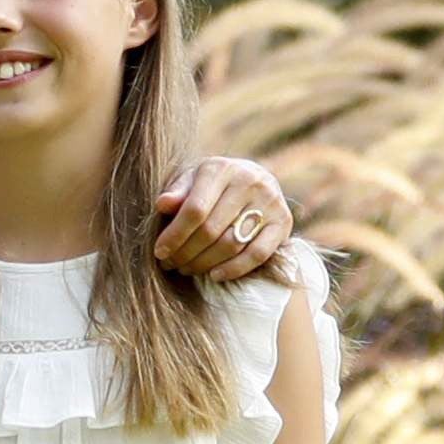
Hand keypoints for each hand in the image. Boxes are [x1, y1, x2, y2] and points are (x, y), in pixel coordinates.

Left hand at [152, 155, 292, 283]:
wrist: (254, 178)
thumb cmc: (213, 184)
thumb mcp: (192, 181)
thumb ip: (177, 192)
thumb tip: (162, 204)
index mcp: (221, 168)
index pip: (195, 209)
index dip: (175, 235)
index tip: (160, 252)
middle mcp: (249, 181)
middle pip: (211, 230)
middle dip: (186, 253)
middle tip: (171, 265)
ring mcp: (270, 202)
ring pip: (231, 244)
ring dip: (205, 263)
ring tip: (187, 269)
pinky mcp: (283, 222)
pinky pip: (257, 254)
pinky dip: (234, 269)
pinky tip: (214, 275)